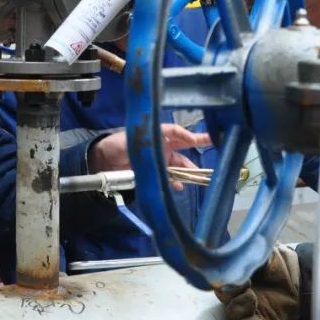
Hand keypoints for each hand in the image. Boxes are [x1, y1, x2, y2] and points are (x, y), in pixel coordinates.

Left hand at [87, 124, 210, 189]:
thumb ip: (148, 140)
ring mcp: (161, 159)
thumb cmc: (116, 145)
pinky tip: (179, 187)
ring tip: (199, 177)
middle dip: (200, 144)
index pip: (176, 131)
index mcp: (157, 133)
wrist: (104, 163)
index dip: (187, 134)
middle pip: (185, 145)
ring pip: (180, 164)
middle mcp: (163, 145)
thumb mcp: (130, 139)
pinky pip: (171, 177)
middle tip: (216, 143)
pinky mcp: (157, 173)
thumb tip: (163, 141)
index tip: (196, 139)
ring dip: (188, 171)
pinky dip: (176, 182)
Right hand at [215, 244, 299, 319]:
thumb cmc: (280, 263)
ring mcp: (248, 309)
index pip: (219, 278)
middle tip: (246, 286)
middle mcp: (238, 292)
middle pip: (222, 297)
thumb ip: (250, 253)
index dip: (224, 279)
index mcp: (235, 274)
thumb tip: (238, 252)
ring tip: (253, 299)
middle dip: (231, 293)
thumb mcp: (266, 252)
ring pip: (232, 314)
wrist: (301, 278)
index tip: (237, 275)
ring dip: (240, 308)